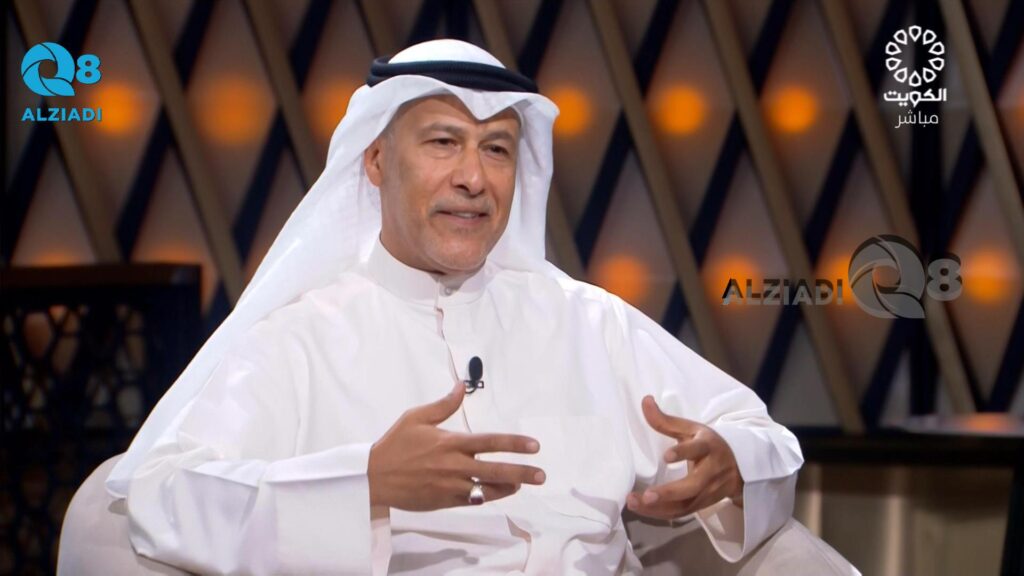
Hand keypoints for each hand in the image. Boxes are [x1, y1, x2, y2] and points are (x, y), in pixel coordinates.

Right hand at [368, 380, 545, 510]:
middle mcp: (455, 465)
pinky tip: (497, 492)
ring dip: (507, 487)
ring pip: (487, 490)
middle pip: (496, 470)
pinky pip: (472, 500)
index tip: (534, 446)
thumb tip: (461, 385)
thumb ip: (443, 405)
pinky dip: (486, 496)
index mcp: (450, 442)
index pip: (491, 442)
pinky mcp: (444, 501)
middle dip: (522, 473)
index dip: (515, 444)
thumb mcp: (416, 417)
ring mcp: (451, 486)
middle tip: (541, 475)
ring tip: (522, 485)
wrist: (374, 477)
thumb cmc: (395, 444)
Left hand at [626, 395, 743, 519]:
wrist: (740, 468)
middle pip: (693, 486)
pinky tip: (641, 508)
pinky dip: (660, 513)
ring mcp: (708, 492)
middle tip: (647, 496)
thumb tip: (644, 400)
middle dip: (670, 493)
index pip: (698, 450)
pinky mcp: (702, 505)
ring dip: (659, 507)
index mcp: (708, 447)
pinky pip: (680, 513)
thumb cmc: (709, 445)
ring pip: (685, 505)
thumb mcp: (691, 429)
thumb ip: (666, 420)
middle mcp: (710, 472)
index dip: (684, 453)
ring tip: (635, 502)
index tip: (666, 456)